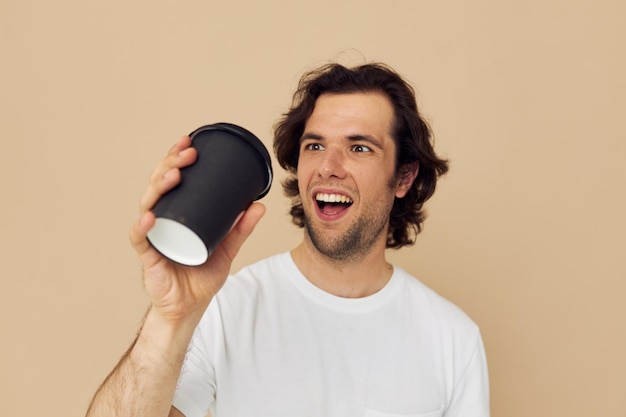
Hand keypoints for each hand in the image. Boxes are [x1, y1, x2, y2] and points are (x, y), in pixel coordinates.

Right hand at [129, 135, 265, 324]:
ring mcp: (153, 237)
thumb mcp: (227, 249)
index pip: (171, 180)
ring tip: (175, 175)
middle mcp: (161, 221)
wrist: (190, 308)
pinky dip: (142, 226)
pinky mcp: (148, 257)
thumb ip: (241, 228)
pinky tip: (151, 216)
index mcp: (176, 215)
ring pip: (148, 205)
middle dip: (170, 165)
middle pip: (158, 186)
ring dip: (159, 187)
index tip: (190, 143)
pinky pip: (140, 239)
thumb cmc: (201, 277)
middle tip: (188, 153)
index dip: (176, 159)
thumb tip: (259, 205)